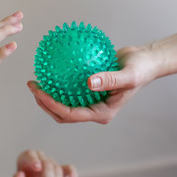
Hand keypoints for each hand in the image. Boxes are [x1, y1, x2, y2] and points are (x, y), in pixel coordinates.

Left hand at [11, 150, 77, 176]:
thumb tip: (20, 175)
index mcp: (26, 158)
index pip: (30, 154)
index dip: (34, 159)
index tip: (38, 167)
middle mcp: (39, 157)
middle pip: (47, 164)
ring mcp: (50, 163)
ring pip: (57, 169)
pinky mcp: (60, 170)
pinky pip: (69, 168)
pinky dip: (72, 173)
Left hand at [27, 46, 157, 123]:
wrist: (144, 61)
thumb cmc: (140, 69)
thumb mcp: (129, 75)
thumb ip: (110, 80)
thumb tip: (88, 83)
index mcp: (101, 113)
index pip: (71, 114)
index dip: (52, 105)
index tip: (39, 91)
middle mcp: (93, 110)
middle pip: (62, 114)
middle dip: (44, 103)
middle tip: (32, 86)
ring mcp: (90, 102)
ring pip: (63, 105)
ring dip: (47, 97)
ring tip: (36, 82)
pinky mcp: (88, 91)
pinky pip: (68, 92)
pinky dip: (57, 86)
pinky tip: (48, 74)